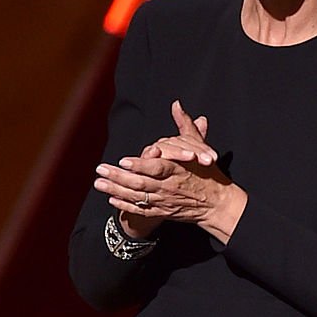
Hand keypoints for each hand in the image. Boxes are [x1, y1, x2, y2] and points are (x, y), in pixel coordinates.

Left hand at [93, 99, 245, 240]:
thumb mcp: (199, 146)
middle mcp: (170, 186)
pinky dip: (125, 205)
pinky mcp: (162, 211)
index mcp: (179, 169)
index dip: (140, 165)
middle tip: (100, 170)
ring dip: (116, 190)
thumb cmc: (207, 172)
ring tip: (99, 183)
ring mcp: (165, 200)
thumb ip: (185, 125)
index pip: (157, 167)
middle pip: (141, 183)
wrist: (217, 203)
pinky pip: (140, 210)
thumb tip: (177, 104)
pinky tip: (112, 198)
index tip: (123, 161)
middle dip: (118, 177)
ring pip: (136, 196)